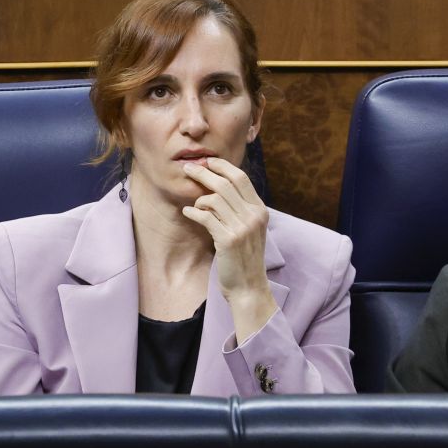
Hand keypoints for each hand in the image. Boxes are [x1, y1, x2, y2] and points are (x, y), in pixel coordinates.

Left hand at [180, 157, 276, 339]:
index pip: (241, 178)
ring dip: (199, 199)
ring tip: (194, 206)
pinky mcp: (228, 239)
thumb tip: (218, 186)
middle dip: (203, 173)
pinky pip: (205, 216)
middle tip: (188, 169)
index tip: (208, 161)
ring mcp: (242, 227)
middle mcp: (254, 216)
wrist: (248, 286)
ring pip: (214, 198)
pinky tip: (187, 213)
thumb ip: (239, 208)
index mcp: (260, 210)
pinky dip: (193, 212)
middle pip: (225, 184)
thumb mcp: (249, 229)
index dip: (223, 166)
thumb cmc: (244, 257)